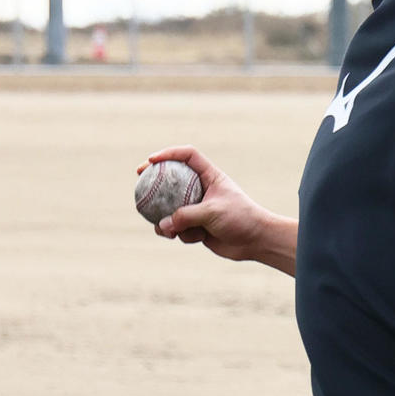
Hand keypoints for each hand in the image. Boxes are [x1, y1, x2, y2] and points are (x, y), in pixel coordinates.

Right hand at [135, 145, 278, 262]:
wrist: (255, 242)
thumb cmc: (241, 219)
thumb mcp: (212, 212)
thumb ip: (186, 216)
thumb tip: (162, 225)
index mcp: (210, 176)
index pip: (188, 156)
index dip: (169, 153)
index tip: (151, 160)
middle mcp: (203, 190)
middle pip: (173, 179)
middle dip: (154, 179)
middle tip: (139, 178)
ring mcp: (199, 208)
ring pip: (172, 208)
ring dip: (166, 218)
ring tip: (163, 227)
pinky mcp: (197, 226)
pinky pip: (179, 228)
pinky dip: (180, 234)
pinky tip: (183, 238)